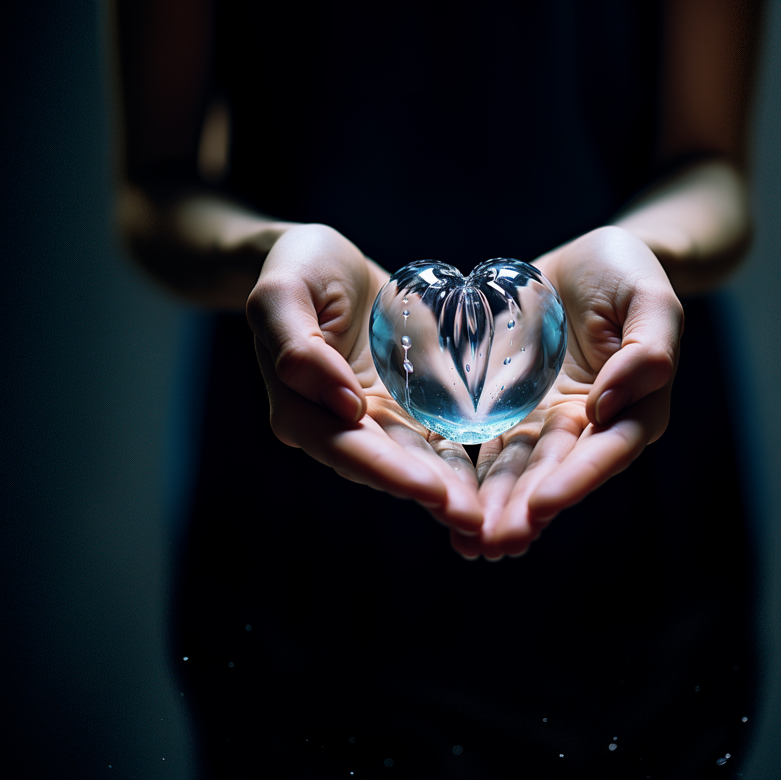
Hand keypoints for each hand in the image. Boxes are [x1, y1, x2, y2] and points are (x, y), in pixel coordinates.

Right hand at [246, 224, 483, 538]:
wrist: (321, 259)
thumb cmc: (296, 267)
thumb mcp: (281, 294)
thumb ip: (297, 346)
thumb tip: (341, 403)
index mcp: (300, 409)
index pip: (346, 448)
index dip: (387, 473)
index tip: (431, 491)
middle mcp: (338, 424)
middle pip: (386, 467)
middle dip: (430, 495)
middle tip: (475, 520)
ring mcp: (375, 418)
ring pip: (417, 460)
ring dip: (452, 490)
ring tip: (491, 515)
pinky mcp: (406, 404)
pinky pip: (437, 433)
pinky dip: (464, 458)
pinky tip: (499, 478)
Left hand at [453, 226, 683, 559]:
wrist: (591, 258)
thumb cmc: (629, 272)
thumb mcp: (650, 299)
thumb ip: (647, 350)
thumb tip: (608, 405)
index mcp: (634, 407)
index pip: (606, 451)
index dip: (576, 481)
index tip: (543, 508)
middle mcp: (588, 423)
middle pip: (556, 473)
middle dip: (525, 510)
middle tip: (493, 543)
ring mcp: (547, 418)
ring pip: (519, 468)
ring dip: (495, 506)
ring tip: (467, 541)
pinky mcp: (513, 406)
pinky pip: (489, 442)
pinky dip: (470, 473)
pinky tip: (443, 501)